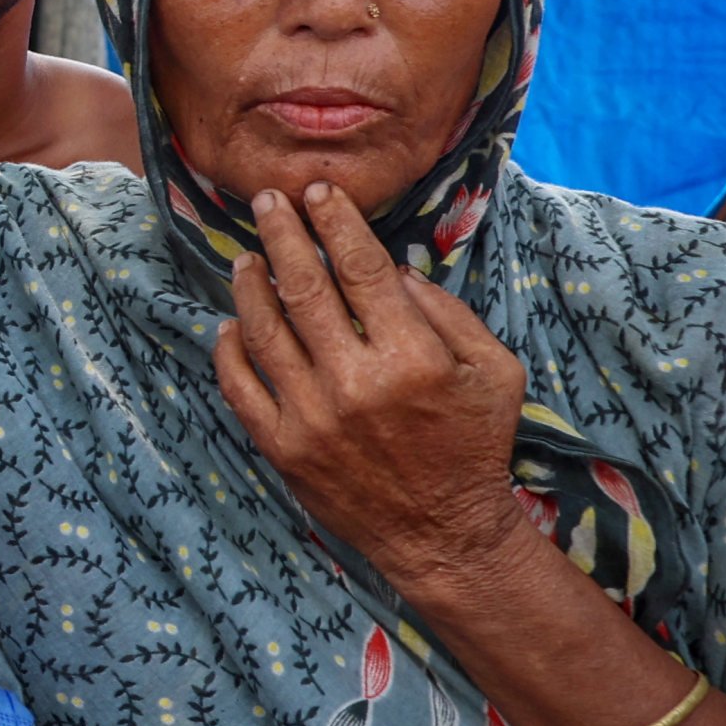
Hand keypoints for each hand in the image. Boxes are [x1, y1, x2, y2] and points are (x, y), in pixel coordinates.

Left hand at [212, 180, 535, 605]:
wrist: (443, 533)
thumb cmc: (474, 444)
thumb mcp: (495, 373)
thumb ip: (448, 314)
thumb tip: (391, 268)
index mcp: (412, 358)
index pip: (361, 270)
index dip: (336, 223)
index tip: (318, 192)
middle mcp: (355, 383)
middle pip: (303, 288)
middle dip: (283, 234)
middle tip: (268, 201)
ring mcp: (311, 417)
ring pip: (263, 331)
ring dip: (250, 286)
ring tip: (246, 257)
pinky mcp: (282, 447)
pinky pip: (241, 386)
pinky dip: (230, 349)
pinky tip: (230, 324)